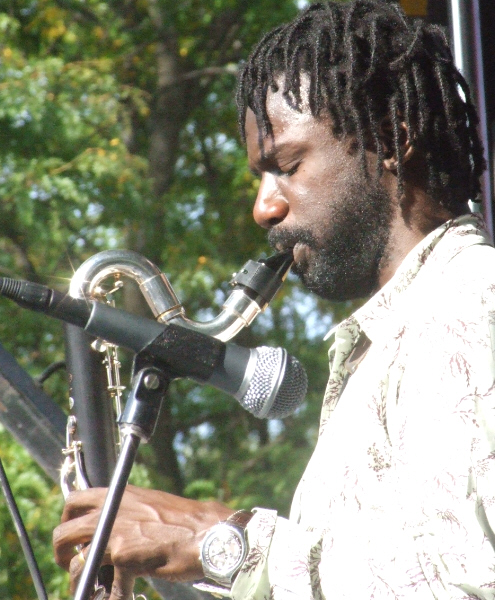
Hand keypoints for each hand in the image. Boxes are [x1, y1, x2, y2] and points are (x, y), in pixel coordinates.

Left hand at [53, 485, 232, 597]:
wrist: (209, 532)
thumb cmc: (189, 522)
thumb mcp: (154, 507)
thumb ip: (131, 514)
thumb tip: (119, 531)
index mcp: (121, 494)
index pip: (77, 499)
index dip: (69, 518)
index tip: (75, 536)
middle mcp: (114, 509)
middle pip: (64, 530)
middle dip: (61, 552)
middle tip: (70, 562)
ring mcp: (116, 532)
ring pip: (75, 561)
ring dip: (79, 580)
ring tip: (92, 587)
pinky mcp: (124, 555)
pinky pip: (103, 584)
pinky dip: (112, 595)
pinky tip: (124, 595)